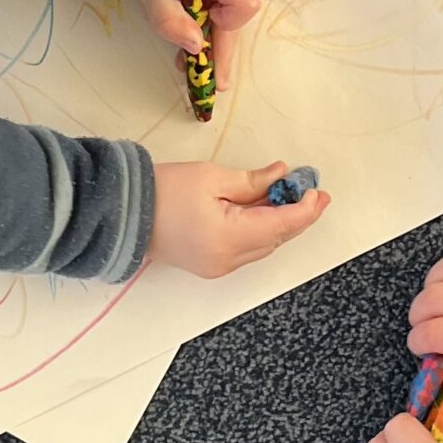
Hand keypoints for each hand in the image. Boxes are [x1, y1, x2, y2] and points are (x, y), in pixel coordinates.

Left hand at [139, 0, 260, 92]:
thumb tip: (195, 46)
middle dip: (219, 45)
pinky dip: (201, 17)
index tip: (203, 54)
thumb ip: (169, 14)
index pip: (243, 4)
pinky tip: (186, 36)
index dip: (226, 33)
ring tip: (187, 65)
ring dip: (208, 33)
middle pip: (235, 8)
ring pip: (224, 4)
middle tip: (212, 84)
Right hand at [149, 157, 327, 276]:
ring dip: (278, 223)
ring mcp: (217, 266)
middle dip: (296, 216)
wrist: (124, 212)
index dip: (304, 210)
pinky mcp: (208, 264)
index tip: (318, 192)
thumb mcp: (212, 177)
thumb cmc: (163, 191)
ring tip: (290, 197)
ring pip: (262, 245)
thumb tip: (281, 176)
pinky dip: (258, 230)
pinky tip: (263, 211)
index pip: (281, 226)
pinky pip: (245, 249)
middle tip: (312, 193)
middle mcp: (227, 260)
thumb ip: (252, 181)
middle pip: (275, 239)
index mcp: (229, 239)